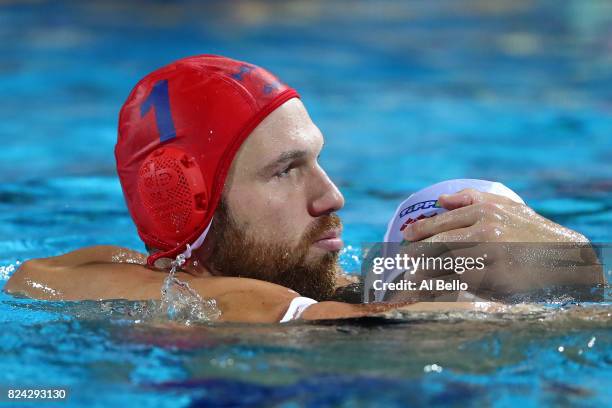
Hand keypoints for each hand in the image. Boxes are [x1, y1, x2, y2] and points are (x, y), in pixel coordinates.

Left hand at [400, 189, 602, 293]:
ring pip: (442, 266)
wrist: (566, 259)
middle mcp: (484, 231)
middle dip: (414, 255)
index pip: (441, 222)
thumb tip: (441, 199)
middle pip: (436, 244)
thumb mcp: (509, 207)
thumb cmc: (533, 232)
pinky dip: (437, 290)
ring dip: (420, 274)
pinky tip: (427, 293)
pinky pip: (456, 285)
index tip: (405, 238)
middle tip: (401, 262)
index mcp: (484, 211)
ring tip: (408, 279)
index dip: (419, 232)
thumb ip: (474, 199)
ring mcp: (488, 256)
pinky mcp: (493, 280)